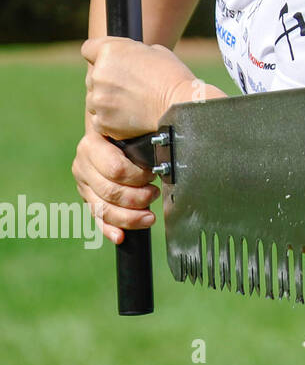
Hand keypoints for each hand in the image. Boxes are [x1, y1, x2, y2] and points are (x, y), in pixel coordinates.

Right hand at [71, 129, 158, 245]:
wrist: (110, 130)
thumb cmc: (128, 129)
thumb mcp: (132, 128)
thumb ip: (141, 137)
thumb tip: (161, 148)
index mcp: (92, 145)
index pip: (116, 170)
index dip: (138, 176)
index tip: (153, 175)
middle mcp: (83, 165)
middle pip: (110, 192)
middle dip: (137, 198)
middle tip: (155, 194)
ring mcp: (84, 183)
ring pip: (103, 209)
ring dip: (129, 217)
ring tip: (149, 216)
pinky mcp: (88, 197)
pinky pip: (97, 218)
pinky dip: (109, 229)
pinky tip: (120, 236)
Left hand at [82, 37, 194, 139]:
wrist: (181, 107)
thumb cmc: (173, 77)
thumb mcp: (155, 52)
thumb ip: (132, 54)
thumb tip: (127, 60)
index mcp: (109, 52)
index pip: (88, 49)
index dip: (100, 55)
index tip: (111, 62)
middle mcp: (98, 74)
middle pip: (93, 76)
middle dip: (107, 80)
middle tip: (131, 86)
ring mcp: (98, 100)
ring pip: (95, 98)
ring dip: (108, 100)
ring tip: (133, 103)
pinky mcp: (102, 122)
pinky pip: (100, 119)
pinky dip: (111, 118)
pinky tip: (131, 115)